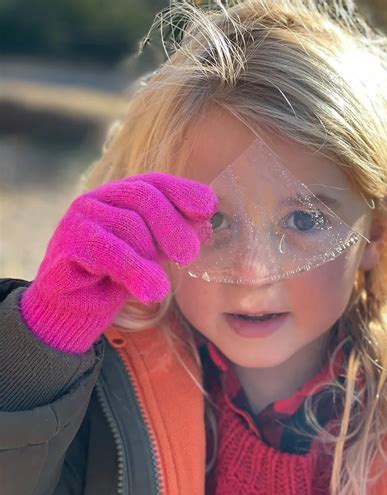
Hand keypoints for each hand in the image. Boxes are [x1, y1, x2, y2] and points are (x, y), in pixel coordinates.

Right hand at [20, 173, 216, 353]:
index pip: (156, 182)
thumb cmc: (116, 278)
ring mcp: (81, 217)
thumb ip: (174, 238)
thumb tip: (206, 225)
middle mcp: (100, 198)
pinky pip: (108, 251)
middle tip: (189, 255)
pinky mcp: (68, 243)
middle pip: (144, 197)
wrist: (74, 309)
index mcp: (122, 195)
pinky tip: (152, 292)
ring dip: (151, 258)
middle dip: (173, 226)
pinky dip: (134, 271)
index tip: (208, 209)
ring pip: (128, 224)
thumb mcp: (153, 256)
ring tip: (161, 288)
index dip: (184, 192)